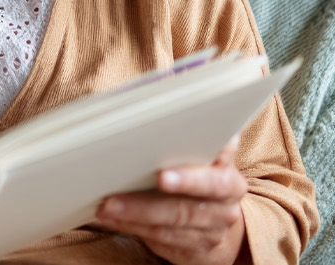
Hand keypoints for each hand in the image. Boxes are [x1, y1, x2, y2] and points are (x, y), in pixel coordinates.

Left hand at [94, 137, 248, 264]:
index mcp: (227, 167)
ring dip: (135, 213)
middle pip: (189, 200)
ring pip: (173, 221)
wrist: (216, 222)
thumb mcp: (197, 152)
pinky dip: (133, 227)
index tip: (162, 175)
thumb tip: (154, 87)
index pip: (219, 162)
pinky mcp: (198, 246)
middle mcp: (227, 198)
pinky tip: (113, 218)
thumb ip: (181, 129)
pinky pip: (163, 238)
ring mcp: (214, 225)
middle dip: (153, 198)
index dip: (192, 172)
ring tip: (107, 205)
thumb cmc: (197, 174)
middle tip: (117, 196)